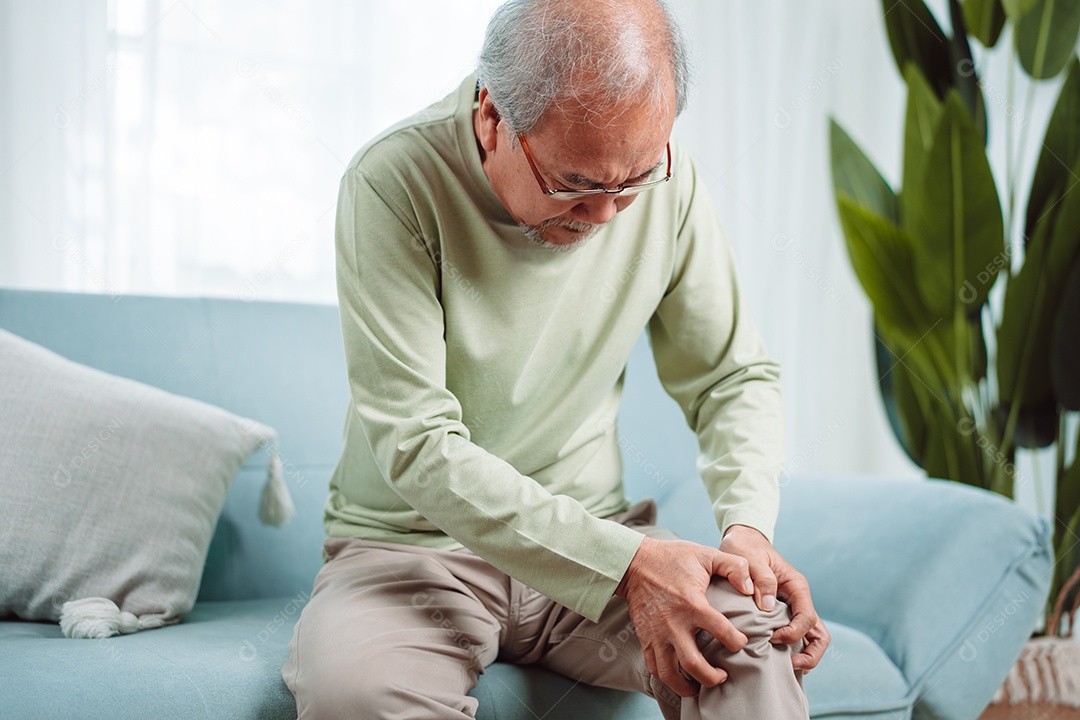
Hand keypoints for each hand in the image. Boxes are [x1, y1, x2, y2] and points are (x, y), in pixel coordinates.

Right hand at [616, 536, 755, 695]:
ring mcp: (657, 634)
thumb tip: (751, 587)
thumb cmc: (673, 558)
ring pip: (670, 673)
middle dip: (712, 677)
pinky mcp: (645, 638)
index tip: (741, 643)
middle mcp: (673, 624)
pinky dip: (667, 679)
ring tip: (700, 687)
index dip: (737, 642)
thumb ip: (734, 567)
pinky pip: (654, 667)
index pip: (722, 632)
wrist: (635, 563)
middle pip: (694, 664)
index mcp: (692, 604)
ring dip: (687, 686)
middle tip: (723, 676)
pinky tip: (679, 678)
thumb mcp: (706, 555)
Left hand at [719, 525, 830, 671]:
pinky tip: (774, 658)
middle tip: (789, 665)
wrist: (741, 540)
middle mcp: (799, 599)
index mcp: (796, 586)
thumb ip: (761, 579)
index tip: (771, 638)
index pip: (806, 618)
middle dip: (810, 654)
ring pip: (811, 638)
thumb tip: (767, 606)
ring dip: (804, 654)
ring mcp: (792, 608)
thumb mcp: (749, 558)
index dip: (793, 633)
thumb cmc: (745, 548)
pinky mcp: (781, 613)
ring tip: (786, 667)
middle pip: (819, 633)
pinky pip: (795, 635)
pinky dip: (791, 648)